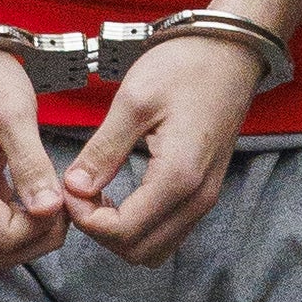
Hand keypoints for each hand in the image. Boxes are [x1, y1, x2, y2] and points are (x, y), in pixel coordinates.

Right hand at [0, 47, 68, 268]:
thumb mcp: (13, 115)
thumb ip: (32, 167)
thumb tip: (50, 210)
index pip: (7, 239)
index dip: (43, 228)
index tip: (65, 200)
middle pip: (0, 251)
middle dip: (39, 237)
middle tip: (66, 204)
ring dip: (31, 230)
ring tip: (55, 197)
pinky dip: (20, 217)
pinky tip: (39, 193)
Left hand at [61, 35, 260, 266]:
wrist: (231, 50)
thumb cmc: (186, 65)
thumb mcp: (134, 101)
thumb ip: (103, 150)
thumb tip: (73, 187)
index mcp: (178, 176)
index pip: (123, 231)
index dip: (86, 218)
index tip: (69, 187)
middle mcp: (197, 197)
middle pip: (139, 251)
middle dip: (101, 230)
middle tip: (80, 192)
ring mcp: (205, 196)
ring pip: (156, 248)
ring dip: (121, 232)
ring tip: (99, 194)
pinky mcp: (205, 189)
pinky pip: (170, 231)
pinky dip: (141, 225)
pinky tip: (122, 194)